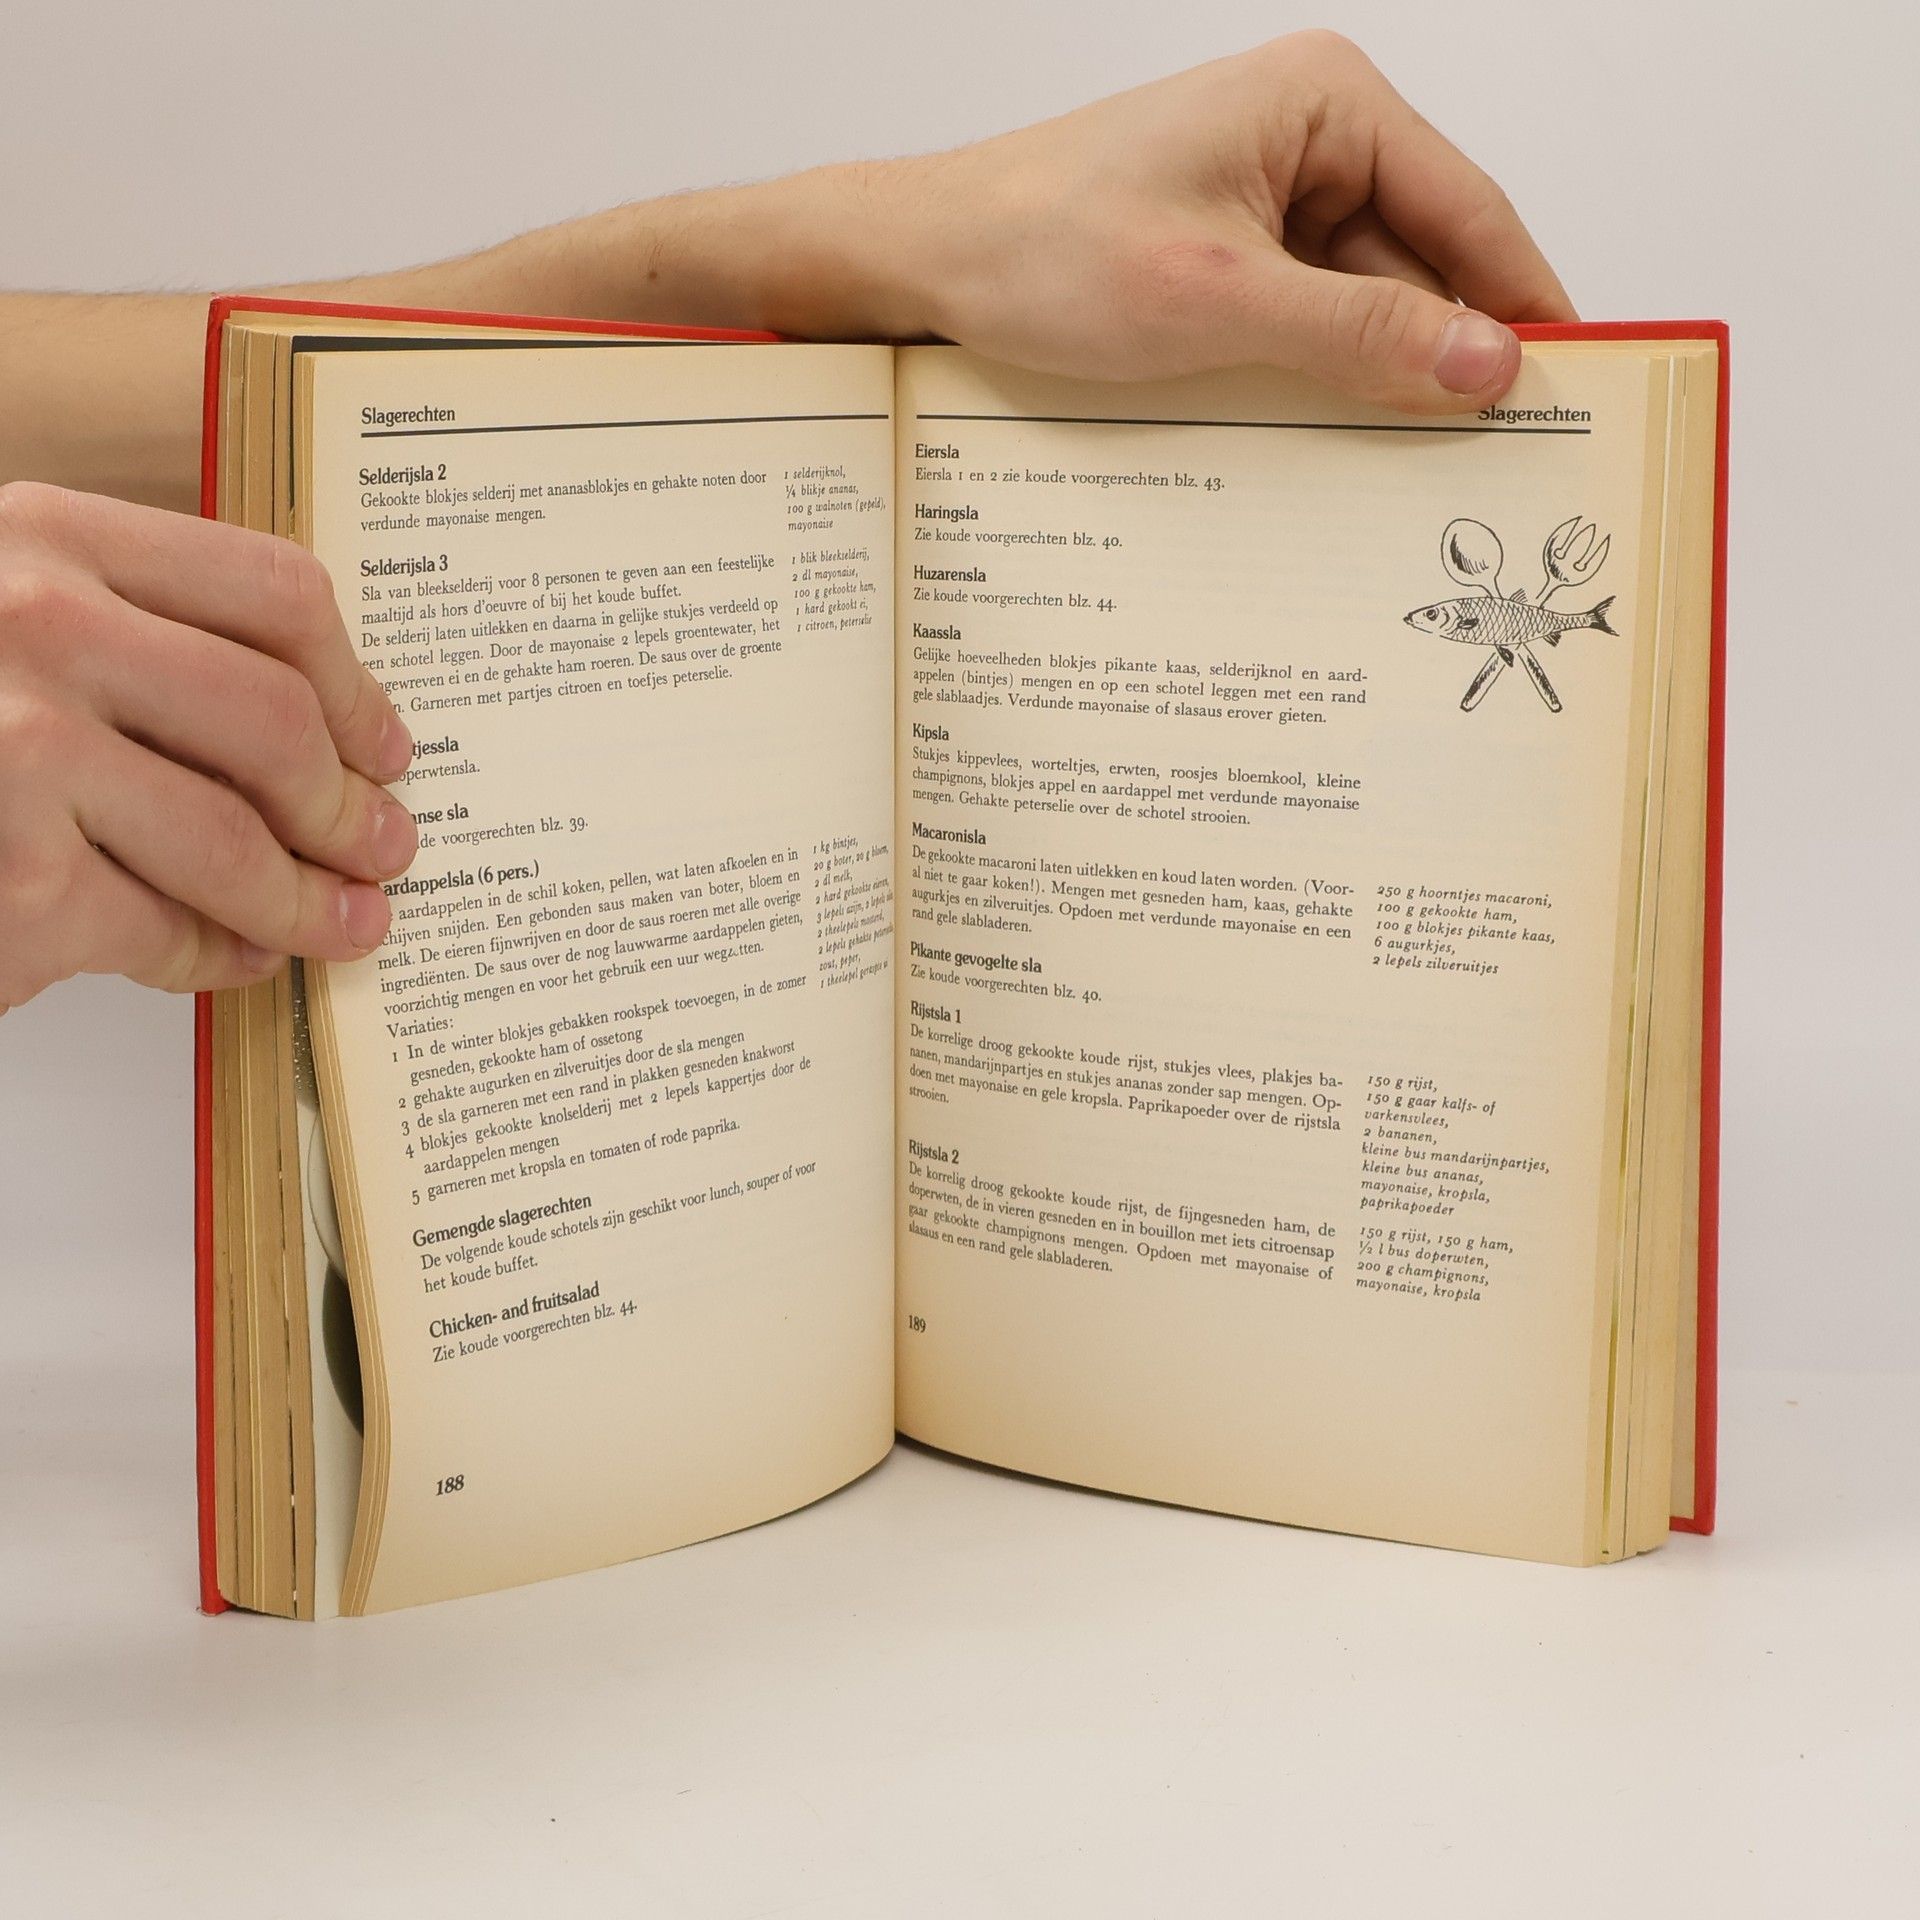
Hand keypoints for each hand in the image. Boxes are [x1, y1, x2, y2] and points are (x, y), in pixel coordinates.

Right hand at [0, 483, 416, 1012]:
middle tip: (386, 846)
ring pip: (235, 841)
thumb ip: (127, 635)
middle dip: (351, 806)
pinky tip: (234, 957)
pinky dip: (215, 956)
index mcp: (49, 538)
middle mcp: (37, 625)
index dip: (356, 682)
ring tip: (345, 922)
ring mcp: (20, 753)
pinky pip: (161, 929)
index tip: (385, 742)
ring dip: (309, 900)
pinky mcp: (13, 883)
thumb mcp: (4, 614)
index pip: (274, 591)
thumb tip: (308, 725)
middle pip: (277, 722)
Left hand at [847, 33, 1574, 409]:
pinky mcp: (1229, 252)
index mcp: (1325, 105)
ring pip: (1364, 302)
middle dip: (1447, 353)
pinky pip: (1307, 320)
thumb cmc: (1043, 246)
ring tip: (1413, 466)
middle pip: (1422, 260)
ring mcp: (1266, 199)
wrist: (926, 261)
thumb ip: (1360, 333)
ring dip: (1378, 377)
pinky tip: (1333, 440)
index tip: (1574, 383)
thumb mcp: (1218, 300)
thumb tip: (1486, 362)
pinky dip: (1321, 377)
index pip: (1468, 208)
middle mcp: (1308, 139)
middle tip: (1498, 458)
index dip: (1523, 300)